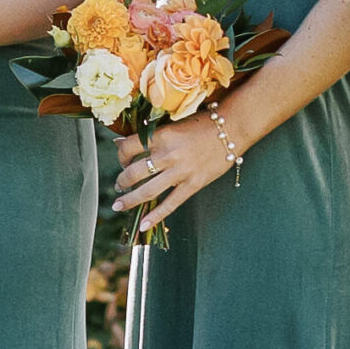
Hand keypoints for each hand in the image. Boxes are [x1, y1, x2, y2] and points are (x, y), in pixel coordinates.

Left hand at [111, 115, 235, 230]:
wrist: (231, 129)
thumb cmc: (200, 124)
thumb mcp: (172, 124)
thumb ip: (149, 135)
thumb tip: (120, 142)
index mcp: (161, 135)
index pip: (128, 148)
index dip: (120, 155)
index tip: (122, 160)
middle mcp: (168, 154)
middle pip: (134, 172)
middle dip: (121, 181)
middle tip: (118, 186)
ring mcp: (181, 172)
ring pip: (148, 191)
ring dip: (130, 199)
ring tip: (119, 205)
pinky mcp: (193, 184)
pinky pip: (170, 204)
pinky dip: (155, 216)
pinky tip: (143, 225)